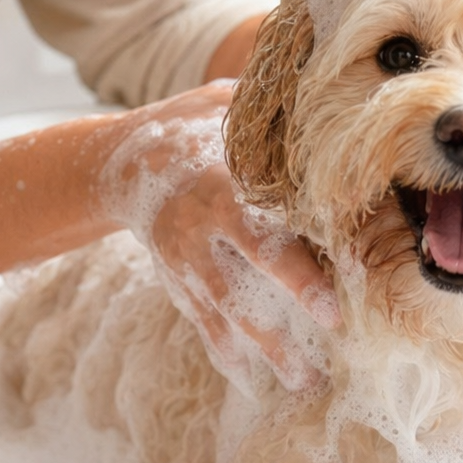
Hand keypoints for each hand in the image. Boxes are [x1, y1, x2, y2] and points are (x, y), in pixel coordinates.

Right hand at [102, 83, 338, 393]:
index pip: (265, 224)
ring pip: (226, 310)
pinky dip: (225, 353)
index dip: (302, 260)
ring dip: (266, 349)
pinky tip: (253, 382)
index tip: (344, 285)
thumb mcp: (223, 105)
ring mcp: (184, 259)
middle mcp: (200, 224)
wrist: (118, 161)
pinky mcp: (175, 281)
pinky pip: (201, 323)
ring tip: (307, 382)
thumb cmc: (191, 127)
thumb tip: (326, 80)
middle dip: (290, 302)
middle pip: (247, 272)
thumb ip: (269, 110)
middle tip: (335, 330)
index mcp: (218, 181)